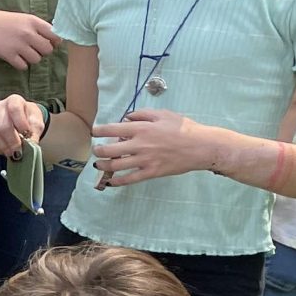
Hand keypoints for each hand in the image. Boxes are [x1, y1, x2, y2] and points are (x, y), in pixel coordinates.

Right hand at [0, 8, 58, 69]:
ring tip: (23, 54)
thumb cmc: (4, 21)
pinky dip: (21, 64)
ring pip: (36, 60)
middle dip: (42, 52)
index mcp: (33, 22)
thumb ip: (38, 27)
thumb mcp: (24, 18)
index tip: (48, 43)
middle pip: (47, 50)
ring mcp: (18, 44)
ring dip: (31, 59)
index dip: (54, 42)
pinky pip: (23, 66)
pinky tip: (15, 58)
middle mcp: (28, 33)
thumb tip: (54, 40)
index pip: (55, 35)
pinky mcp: (8, 55)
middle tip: (34, 50)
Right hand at [0, 95, 44, 157]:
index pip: (14, 109)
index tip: (26, 134)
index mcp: (14, 100)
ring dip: (4, 147)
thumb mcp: (36, 123)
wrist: (19, 120)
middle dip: (12, 142)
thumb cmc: (28, 120)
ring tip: (12, 153)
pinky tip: (3, 151)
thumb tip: (30, 144)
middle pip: (3, 126)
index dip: (20, 123)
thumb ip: (34, 132)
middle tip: (19, 151)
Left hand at [90, 109, 210, 186]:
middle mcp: (140, 145)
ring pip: (115, 166)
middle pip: (108, 150)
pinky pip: (129, 179)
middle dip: (98, 150)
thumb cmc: (184, 128)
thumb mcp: (163, 114)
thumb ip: (142, 114)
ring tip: (99, 163)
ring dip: (103, 165)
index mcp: (142, 129)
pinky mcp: (151, 173)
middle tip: (96, 150)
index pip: (112, 129)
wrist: (201, 147)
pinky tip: (110, 181)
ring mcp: (144, 161)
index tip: (94, 132)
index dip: (98, 131)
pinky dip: (117, 181)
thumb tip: (127, 117)